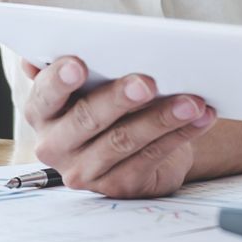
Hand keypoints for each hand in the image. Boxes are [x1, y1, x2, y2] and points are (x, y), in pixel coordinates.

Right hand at [22, 58, 218, 197]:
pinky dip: (180, 135)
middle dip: (119, 99)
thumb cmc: (109, 104)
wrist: (135, 146)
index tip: (78, 64)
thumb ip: (71, 67)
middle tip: (147, 82)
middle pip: (87, 119)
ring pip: (124, 141)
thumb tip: (40, 56)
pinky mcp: (118, 186)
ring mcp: (85, 170)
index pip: (45, 95)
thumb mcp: (88, 84)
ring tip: (191, 101)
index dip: (59, 80)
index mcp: (42, 112)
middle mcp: (55, 145)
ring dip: (162, 118)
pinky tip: (200, 118)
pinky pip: (151, 157)